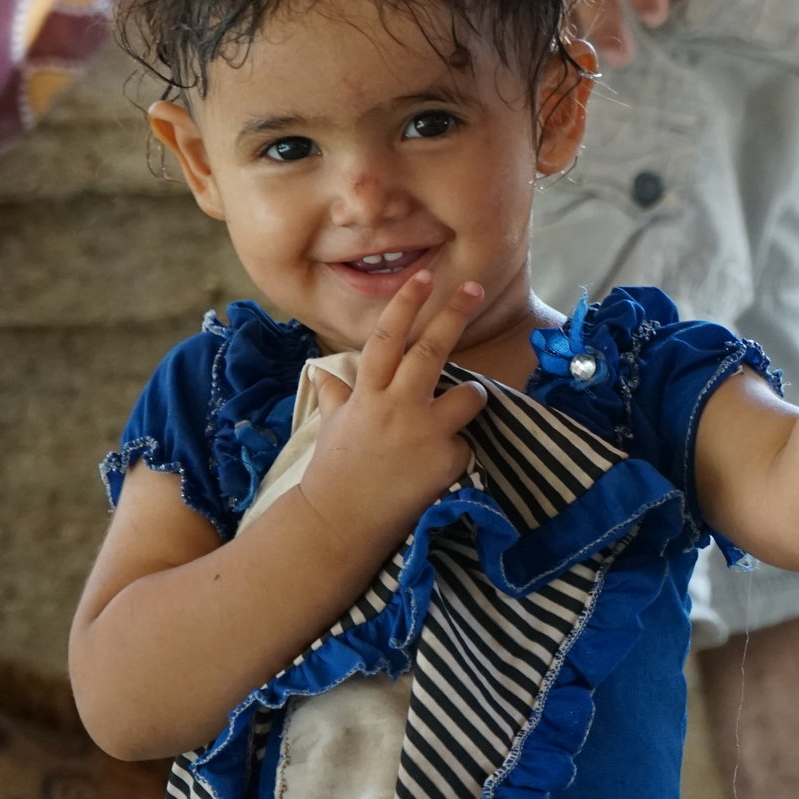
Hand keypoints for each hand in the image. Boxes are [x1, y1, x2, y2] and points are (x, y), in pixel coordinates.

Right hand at [299, 272, 491, 552]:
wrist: (339, 523)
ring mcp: (423, 433)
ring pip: (468, 395)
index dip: (405, 304)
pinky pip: (466, 444)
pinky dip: (457, 451)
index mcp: (368, 393)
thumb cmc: (335, 471)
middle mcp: (396, 406)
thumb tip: (323, 374)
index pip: (387, 338)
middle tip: (475, 287)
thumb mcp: (332, 426)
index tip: (423, 275)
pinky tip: (436, 469)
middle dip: (453, 314)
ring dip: (472, 395)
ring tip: (463, 404)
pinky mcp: (446, 461)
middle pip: (431, 350)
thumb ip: (336, 395)